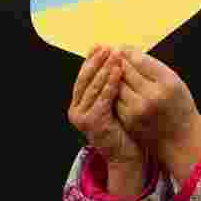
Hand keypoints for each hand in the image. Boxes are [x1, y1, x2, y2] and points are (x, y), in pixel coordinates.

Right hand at [68, 46, 145, 165]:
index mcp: (78, 104)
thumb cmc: (121, 127)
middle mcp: (75, 110)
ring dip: (105, 69)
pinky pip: (102, 99)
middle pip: (85, 79)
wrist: (125, 155)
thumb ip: (107, 85)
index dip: (91, 60)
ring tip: (115, 56)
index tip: (100, 45)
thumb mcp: (111, 102)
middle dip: (97, 62)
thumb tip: (111, 57)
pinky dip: (110, 84)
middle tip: (108, 47)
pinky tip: (118, 72)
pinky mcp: (92, 123)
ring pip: (94, 88)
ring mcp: (81, 118)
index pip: (83, 76)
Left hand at [114, 47, 200, 155]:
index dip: (128, 52)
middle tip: (111, 54)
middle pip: (126, 71)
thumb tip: (129, 52)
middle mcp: (152, 95)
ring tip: (110, 68)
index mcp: (167, 82)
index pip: (140, 61)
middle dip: (118, 61)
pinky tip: (113, 86)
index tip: (122, 47)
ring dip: (113, 76)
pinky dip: (113, 91)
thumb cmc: (179, 105)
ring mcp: (139, 110)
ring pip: (117, 85)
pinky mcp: (129, 121)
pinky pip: (115, 100)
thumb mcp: (175, 81)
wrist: (181, 139)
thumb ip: (154, 67)